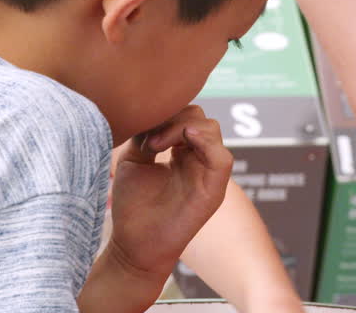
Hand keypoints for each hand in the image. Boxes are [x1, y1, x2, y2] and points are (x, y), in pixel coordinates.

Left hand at [109, 105, 232, 276]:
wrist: (134, 245)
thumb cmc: (133, 206)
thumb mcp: (134, 159)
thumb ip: (147, 133)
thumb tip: (154, 110)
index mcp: (182, 151)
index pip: (184, 114)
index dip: (165, 113)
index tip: (141, 127)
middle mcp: (198, 158)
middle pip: (198, 116)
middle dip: (172, 117)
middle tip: (149, 140)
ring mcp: (208, 173)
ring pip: (211, 129)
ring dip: (182, 128)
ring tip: (156, 146)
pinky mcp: (214, 190)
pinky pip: (223, 158)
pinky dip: (206, 143)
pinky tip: (183, 142)